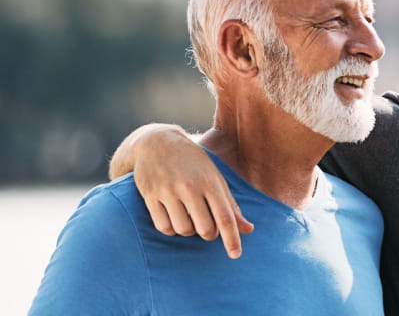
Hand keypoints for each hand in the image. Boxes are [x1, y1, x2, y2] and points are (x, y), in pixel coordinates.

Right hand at [112, 124, 253, 257]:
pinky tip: (173, 217)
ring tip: (188, 217)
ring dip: (188, 231)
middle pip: (205, 229)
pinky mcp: (150, 195)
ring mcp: (168, 191)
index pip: (225, 217)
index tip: (236, 255)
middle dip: (209, 234)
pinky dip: (171, 229)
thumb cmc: (192, 162)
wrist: (157, 142)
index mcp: (210, 182)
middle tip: (206, 226)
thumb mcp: (215, 178)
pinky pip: (164, 227)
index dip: (232, 239)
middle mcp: (190, 187)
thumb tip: (248, 230)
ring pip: (183, 230)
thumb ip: (230, 205)